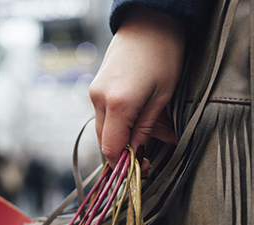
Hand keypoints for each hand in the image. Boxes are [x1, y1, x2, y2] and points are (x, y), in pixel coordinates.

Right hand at [89, 5, 184, 168]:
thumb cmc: (163, 53)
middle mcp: (99, 100)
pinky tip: (141, 119)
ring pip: (104, 129)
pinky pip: (105, 115)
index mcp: (118, 103)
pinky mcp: (96, 88)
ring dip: (125, 137)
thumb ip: (146, 128)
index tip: (139, 170)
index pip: (110, 148)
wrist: (147, 21)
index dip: (123, 164)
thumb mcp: (163, 95)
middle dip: (125, 153)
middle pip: (103, 141)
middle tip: (148, 157)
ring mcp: (94, 93)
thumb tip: (136, 152)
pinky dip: (121, 123)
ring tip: (154, 133)